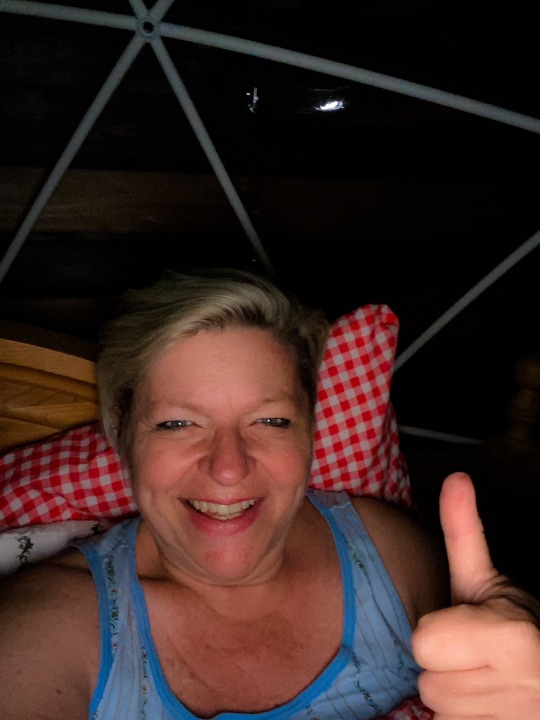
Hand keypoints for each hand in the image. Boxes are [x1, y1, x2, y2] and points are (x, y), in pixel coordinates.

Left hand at [412, 472, 539, 718]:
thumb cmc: (518, 625)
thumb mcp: (487, 578)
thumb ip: (465, 532)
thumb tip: (456, 478)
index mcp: (511, 637)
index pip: (423, 643)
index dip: (436, 635)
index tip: (465, 630)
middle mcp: (523, 686)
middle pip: (428, 684)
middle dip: (445, 669)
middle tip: (474, 658)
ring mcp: (519, 719)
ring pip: (439, 711)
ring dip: (454, 701)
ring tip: (483, 681)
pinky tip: (487, 707)